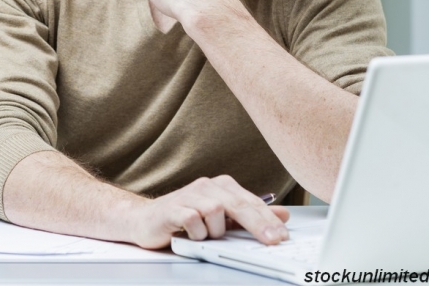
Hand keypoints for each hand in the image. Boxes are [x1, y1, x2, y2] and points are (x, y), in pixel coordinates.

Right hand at [127, 175, 289, 248]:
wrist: (146, 219)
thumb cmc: (185, 218)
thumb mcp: (222, 218)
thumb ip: (250, 215)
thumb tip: (282, 215)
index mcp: (221, 186)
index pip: (250, 201)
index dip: (268, 219)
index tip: (283, 236)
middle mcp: (207, 186)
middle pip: (238, 204)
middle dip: (258, 224)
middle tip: (273, 241)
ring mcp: (190, 195)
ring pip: (216, 212)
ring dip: (215, 231)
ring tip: (204, 235)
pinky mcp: (174, 208)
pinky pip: (193, 221)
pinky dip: (197, 233)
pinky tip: (191, 235)